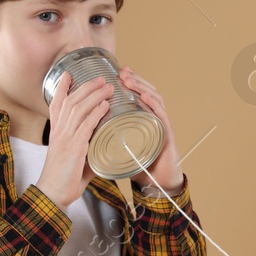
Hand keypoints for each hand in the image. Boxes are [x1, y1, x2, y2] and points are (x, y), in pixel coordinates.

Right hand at [34, 69, 111, 208]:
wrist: (54, 192)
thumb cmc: (65, 177)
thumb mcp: (76, 157)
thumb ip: (87, 146)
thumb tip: (102, 143)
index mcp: (57, 132)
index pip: (56, 104)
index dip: (61, 88)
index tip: (68, 74)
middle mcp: (59, 131)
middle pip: (70, 101)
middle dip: (86, 87)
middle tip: (100, 77)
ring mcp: (65, 138)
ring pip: (78, 109)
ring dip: (94, 95)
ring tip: (107, 86)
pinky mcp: (74, 147)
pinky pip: (86, 125)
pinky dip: (96, 113)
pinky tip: (105, 105)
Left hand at [117, 66, 182, 192]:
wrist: (157, 184)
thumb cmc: (140, 166)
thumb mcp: (121, 147)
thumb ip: (109, 136)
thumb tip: (88, 129)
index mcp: (143, 120)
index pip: (138, 95)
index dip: (129, 82)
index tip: (117, 72)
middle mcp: (154, 119)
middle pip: (147, 92)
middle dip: (135, 79)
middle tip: (123, 71)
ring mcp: (161, 126)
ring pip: (155, 99)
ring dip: (142, 87)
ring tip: (129, 79)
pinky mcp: (167, 135)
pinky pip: (161, 116)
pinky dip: (153, 104)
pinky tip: (144, 96)